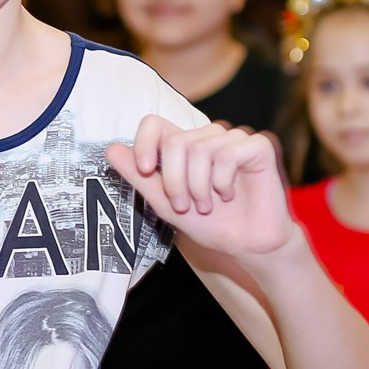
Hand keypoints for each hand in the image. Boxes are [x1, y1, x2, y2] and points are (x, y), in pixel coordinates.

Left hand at [107, 118, 290, 257]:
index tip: (145, 169)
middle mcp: (207, 137)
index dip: (145, 142)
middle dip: (175, 181)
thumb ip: (140, 177)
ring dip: (200, 187)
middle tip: (185, 206)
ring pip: (200, 149)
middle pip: (176, 142)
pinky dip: (223, 181)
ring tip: (208, 206)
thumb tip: (111, 149)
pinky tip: (229, 194)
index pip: (154, 123)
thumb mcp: (166, 203)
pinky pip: (227, 154)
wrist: (247, 245)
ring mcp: (232, 139)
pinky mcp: (257, 146)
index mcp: (183, 146)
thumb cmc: (211, 224)